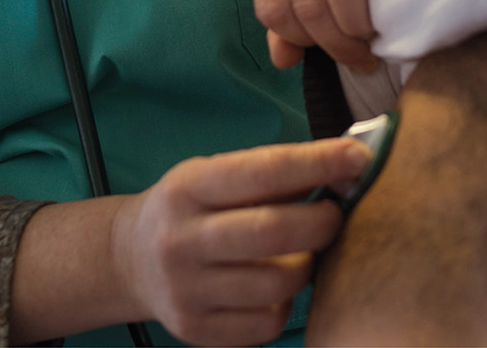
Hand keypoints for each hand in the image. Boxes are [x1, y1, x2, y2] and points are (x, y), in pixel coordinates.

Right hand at [113, 138, 369, 345]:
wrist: (128, 259)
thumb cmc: (191, 208)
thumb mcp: (214, 175)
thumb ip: (272, 174)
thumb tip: (347, 166)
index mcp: (188, 187)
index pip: (263, 172)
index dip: (318, 163)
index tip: (358, 157)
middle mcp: (181, 239)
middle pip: (273, 232)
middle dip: (322, 221)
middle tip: (336, 214)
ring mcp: (186, 290)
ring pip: (277, 285)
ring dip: (306, 266)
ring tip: (302, 252)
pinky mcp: (195, 329)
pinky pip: (267, 323)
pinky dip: (285, 304)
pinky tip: (275, 286)